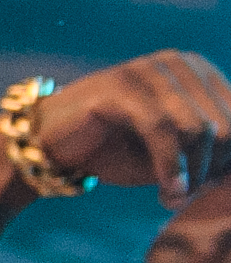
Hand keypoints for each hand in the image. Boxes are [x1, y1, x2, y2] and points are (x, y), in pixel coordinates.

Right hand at [26, 51, 230, 208]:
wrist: (49, 146)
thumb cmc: (116, 149)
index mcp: (196, 69)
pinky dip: (171, 168)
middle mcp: (176, 62)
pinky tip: (169, 195)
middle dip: (213, 168)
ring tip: (175, 200)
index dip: (229, 158)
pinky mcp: (119, 87)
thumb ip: (209, 156)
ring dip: (193, 174)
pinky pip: (161, 131)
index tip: (213, 187)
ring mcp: (146, 70)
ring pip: (197, 130)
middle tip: (190, 196)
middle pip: (224, 125)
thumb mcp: (174, 153)